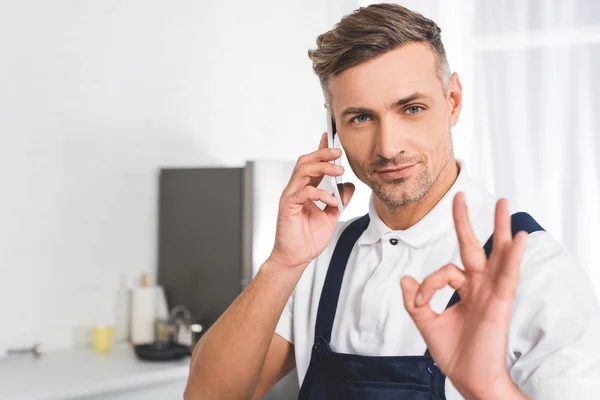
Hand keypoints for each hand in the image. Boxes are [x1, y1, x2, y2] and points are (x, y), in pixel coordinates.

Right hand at [269, 133, 354, 268]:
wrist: (297, 257)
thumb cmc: (309, 238)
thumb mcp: (332, 216)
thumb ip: (339, 199)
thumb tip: (349, 185)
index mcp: (305, 189)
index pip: (312, 164)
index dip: (320, 149)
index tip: (330, 137)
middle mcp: (296, 189)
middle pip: (305, 161)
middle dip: (322, 154)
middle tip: (338, 153)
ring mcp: (290, 196)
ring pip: (303, 171)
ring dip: (322, 168)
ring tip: (339, 172)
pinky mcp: (287, 206)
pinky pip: (304, 192)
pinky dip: (320, 194)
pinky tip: (331, 201)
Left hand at [400, 193, 527, 399]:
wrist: (469, 377)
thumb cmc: (455, 353)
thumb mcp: (427, 324)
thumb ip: (415, 302)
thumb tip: (404, 279)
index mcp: (464, 290)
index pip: (443, 271)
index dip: (426, 283)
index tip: (418, 300)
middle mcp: (479, 286)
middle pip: (474, 247)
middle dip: (466, 222)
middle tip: (461, 195)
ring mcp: (491, 292)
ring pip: (497, 254)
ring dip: (500, 228)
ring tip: (504, 203)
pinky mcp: (501, 302)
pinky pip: (508, 275)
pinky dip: (513, 256)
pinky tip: (518, 237)